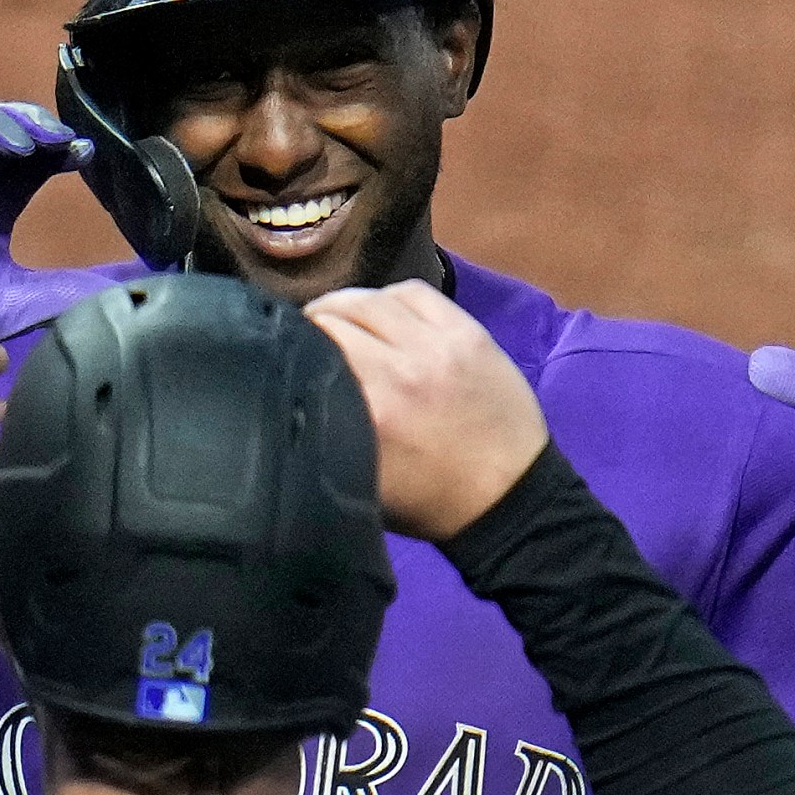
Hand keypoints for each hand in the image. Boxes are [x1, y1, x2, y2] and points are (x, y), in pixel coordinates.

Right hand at [306, 281, 547, 541]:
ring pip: (375, 298)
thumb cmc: (427, 501)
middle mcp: (401, 365)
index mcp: (372, 406)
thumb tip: (288, 398)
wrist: (508, 498)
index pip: (315, 342)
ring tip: (341, 320)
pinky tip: (384, 314)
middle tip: (308, 337)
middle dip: (315, 321)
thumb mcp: (362, 482)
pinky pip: (415, 294)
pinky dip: (390, 298)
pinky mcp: (469, 333)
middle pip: (340, 314)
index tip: (285, 352)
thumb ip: (325, 436)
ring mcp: (439, 344)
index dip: (293, 341)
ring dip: (349, 305)